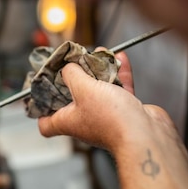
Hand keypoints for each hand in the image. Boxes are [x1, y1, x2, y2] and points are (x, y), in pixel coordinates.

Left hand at [37, 51, 173, 152]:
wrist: (146, 135)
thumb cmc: (111, 119)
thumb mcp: (82, 88)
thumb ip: (72, 74)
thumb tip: (67, 67)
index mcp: (68, 122)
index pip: (46, 124)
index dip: (41, 111)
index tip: (42, 93)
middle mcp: (85, 121)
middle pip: (73, 99)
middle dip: (75, 78)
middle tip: (75, 62)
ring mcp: (106, 116)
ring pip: (98, 90)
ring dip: (98, 71)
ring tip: (98, 53)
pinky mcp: (125, 111)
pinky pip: (119, 89)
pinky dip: (119, 74)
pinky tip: (119, 57)